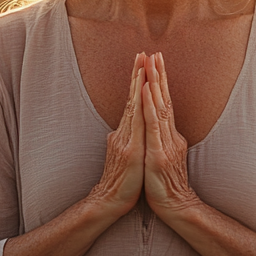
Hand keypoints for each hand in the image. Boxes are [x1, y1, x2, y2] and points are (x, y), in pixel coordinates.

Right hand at [88, 53, 145, 216]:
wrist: (111, 201)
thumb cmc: (123, 181)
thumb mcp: (127, 154)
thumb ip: (128, 138)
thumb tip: (125, 128)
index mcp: (127, 133)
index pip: (134, 102)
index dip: (139, 82)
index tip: (144, 61)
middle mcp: (124, 132)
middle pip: (133, 98)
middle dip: (138, 75)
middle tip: (142, 53)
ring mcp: (126, 140)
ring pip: (134, 107)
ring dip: (139, 85)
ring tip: (143, 66)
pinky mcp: (130, 151)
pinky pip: (137, 125)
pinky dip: (141, 107)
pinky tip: (143, 95)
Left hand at [141, 52, 199, 218]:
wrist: (174, 206)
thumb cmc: (164, 184)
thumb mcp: (161, 156)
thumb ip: (160, 140)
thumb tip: (156, 128)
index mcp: (169, 135)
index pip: (164, 103)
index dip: (160, 82)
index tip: (156, 62)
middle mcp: (170, 135)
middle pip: (164, 99)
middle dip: (159, 75)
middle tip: (156, 53)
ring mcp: (165, 143)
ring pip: (159, 108)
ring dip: (154, 85)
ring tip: (151, 64)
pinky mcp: (158, 153)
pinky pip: (153, 126)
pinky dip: (148, 107)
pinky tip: (144, 92)